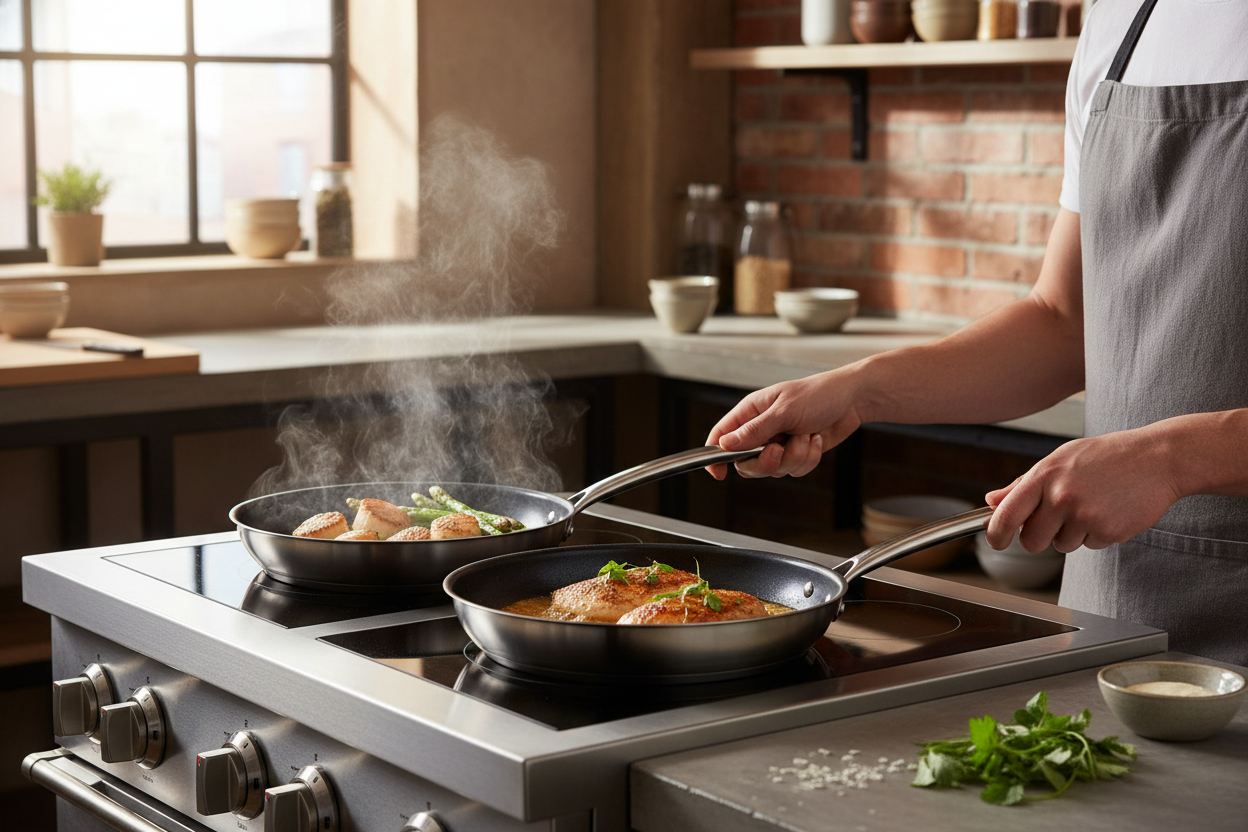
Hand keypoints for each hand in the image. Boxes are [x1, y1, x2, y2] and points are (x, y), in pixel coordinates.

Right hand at [704, 371, 863, 479]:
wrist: (852, 400)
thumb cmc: (818, 394)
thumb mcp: (783, 410)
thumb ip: (754, 430)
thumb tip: (725, 444)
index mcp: (751, 413)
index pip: (721, 436)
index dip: (715, 456)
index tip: (717, 473)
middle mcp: (762, 430)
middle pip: (746, 462)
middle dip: (766, 462)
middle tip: (779, 449)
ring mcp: (779, 443)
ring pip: (773, 470)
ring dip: (794, 456)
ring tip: (806, 435)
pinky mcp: (797, 453)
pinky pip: (795, 470)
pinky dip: (808, 458)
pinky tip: (816, 439)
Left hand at [984, 428, 1181, 553]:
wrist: (1157, 458)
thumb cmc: (1106, 456)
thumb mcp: (1061, 459)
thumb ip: (1023, 483)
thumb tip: (992, 500)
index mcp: (1044, 475)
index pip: (1007, 514)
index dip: (996, 534)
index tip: (996, 541)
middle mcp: (1061, 496)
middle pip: (1032, 541)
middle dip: (1039, 537)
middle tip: (1057, 519)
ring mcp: (1085, 516)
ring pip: (1062, 545)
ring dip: (1072, 533)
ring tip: (1092, 504)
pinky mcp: (1107, 531)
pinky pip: (1090, 545)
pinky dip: (1097, 534)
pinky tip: (1109, 510)